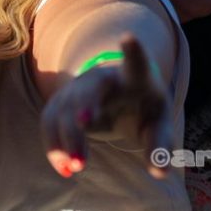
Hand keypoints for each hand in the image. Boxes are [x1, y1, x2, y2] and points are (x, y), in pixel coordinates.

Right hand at [41, 36, 170, 178]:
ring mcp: (78, 89)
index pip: (135, 63)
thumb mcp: (158, 124)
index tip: (129, 37)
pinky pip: (50, 123)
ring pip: (65, 110)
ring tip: (76, 168)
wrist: (119, 95)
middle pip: (91, 89)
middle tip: (84, 122)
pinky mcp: (60, 105)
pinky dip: (55, 146)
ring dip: (67, 138)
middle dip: (85, 102)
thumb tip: (161, 173)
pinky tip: (64, 168)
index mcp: (134, 78)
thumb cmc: (144, 108)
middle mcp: (102, 79)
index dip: (133, 50)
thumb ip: (161, 146)